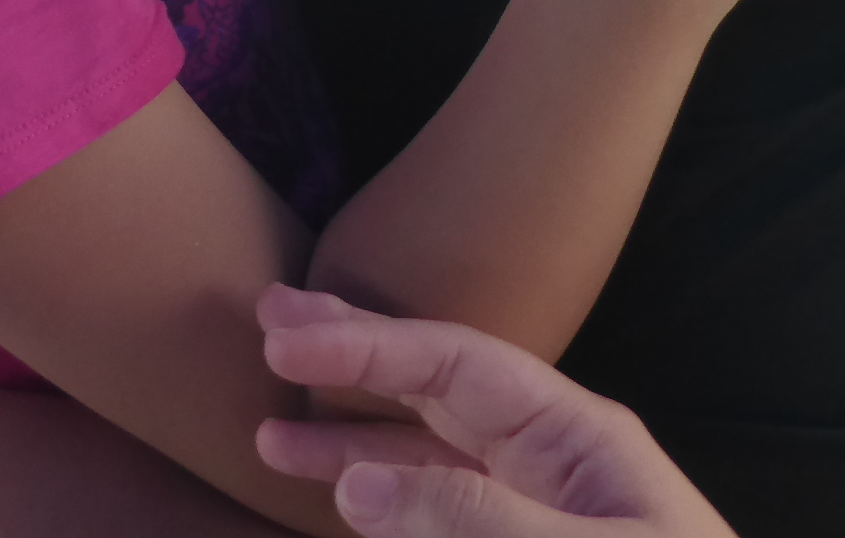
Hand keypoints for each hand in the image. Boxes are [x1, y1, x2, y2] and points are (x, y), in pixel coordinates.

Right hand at [255, 286, 734, 537]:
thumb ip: (474, 518)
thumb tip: (355, 486)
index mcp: (575, 433)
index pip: (452, 365)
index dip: (366, 346)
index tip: (286, 339)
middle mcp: (550, 456)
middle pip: (433, 390)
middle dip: (351, 361)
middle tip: (269, 326)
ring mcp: (538, 505)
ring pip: (427, 455)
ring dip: (351, 443)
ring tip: (270, 437)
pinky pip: (444, 508)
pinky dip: (386, 498)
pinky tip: (344, 498)